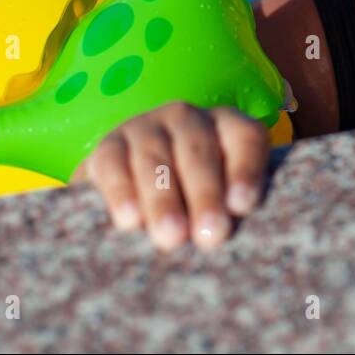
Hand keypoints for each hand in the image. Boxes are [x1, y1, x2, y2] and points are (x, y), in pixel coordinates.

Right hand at [73, 101, 270, 251]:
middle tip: (210, 235)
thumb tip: (237, 228)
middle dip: (205, 193)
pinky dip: (121, 192)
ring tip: (172, 237)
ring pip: (155, 157)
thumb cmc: (198, 202)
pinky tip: (130, 221)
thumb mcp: (223, 199)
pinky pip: (113, 164)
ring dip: (164, 199)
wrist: (137, 189)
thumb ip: (234, 208)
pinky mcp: (109, 145)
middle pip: (198, 150)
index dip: (246, 170)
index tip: (242, 206)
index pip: (245, 139)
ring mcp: (145, 127)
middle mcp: (188, 118)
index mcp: (228, 126)